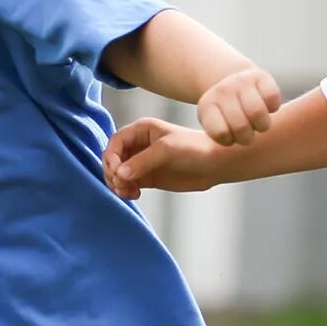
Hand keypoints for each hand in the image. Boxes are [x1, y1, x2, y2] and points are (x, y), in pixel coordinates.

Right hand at [104, 117, 221, 198]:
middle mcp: (138, 144)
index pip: (115, 142)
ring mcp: (141, 162)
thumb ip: (142, 161)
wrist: (214, 165)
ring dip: (118, 184)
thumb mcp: (166, 150)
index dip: (111, 157)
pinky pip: (127, 184)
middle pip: (113, 159)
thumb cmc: (194, 149)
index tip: (117, 172)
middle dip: (113, 173)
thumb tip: (119, 174)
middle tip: (123, 185)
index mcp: (141, 130)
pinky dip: (125, 191)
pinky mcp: (147, 177)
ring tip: (130, 192)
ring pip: (118, 174)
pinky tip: (135, 195)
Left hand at [195, 67, 281, 145]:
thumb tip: (240, 142)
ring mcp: (241, 81)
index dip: (230, 140)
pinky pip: (272, 98)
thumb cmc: (226, 116)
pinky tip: (266, 107)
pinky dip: (273, 108)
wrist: (233, 82)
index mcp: (207, 107)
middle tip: (246, 132)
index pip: (221, 134)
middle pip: (241, 126)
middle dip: (247, 137)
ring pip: (258, 113)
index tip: (229, 135)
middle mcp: (222, 91)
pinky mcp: (261, 76)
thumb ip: (222, 138)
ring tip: (258, 123)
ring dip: (262, 125)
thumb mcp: (214, 127)